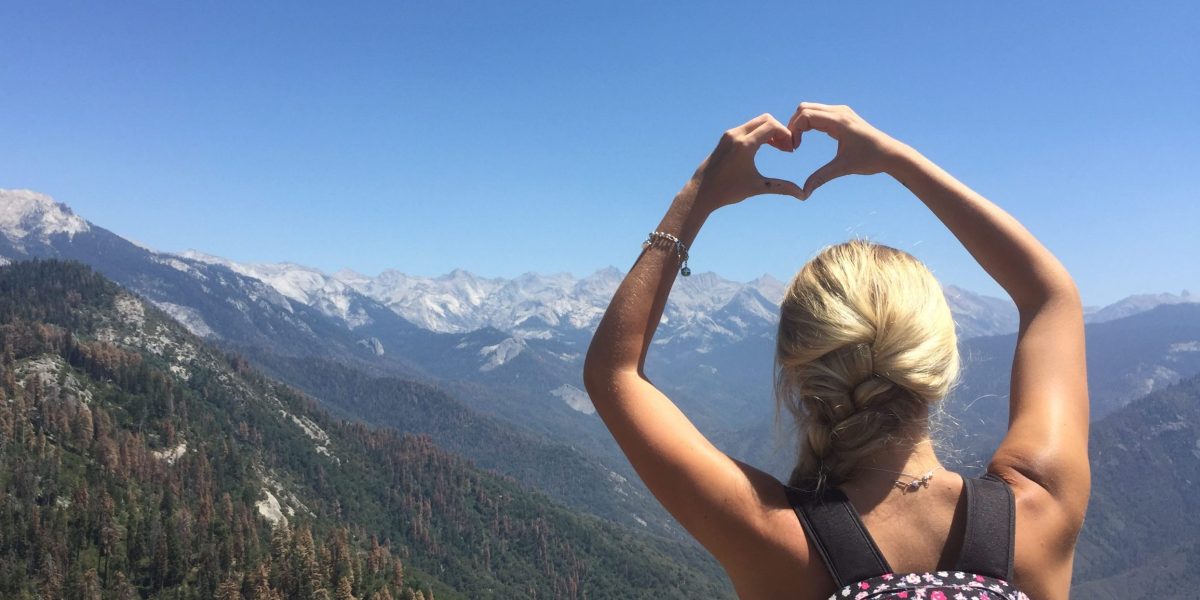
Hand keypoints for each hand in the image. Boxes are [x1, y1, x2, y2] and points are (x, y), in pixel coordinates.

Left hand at [689, 113, 805, 210]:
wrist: (701, 192)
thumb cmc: (728, 191)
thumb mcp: (757, 187)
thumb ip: (781, 188)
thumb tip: (803, 195)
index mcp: (744, 145)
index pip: (772, 126)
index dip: (786, 134)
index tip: (791, 149)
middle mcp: (736, 135)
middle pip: (766, 119)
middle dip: (780, 131)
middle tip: (786, 148)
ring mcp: (729, 135)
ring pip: (757, 122)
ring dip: (770, 131)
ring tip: (779, 148)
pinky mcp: (726, 137)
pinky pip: (748, 127)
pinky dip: (759, 133)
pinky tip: (766, 147)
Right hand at [787, 103, 908, 196]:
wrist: (891, 153)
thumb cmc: (870, 159)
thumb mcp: (843, 168)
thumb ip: (821, 178)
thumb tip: (803, 193)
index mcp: (839, 121)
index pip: (805, 116)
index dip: (794, 131)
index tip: (794, 149)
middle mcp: (839, 112)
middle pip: (804, 108)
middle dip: (793, 125)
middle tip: (792, 145)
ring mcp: (841, 111)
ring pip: (809, 108)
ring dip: (799, 123)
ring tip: (797, 142)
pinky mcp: (842, 115)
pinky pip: (818, 113)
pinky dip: (808, 123)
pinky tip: (806, 138)